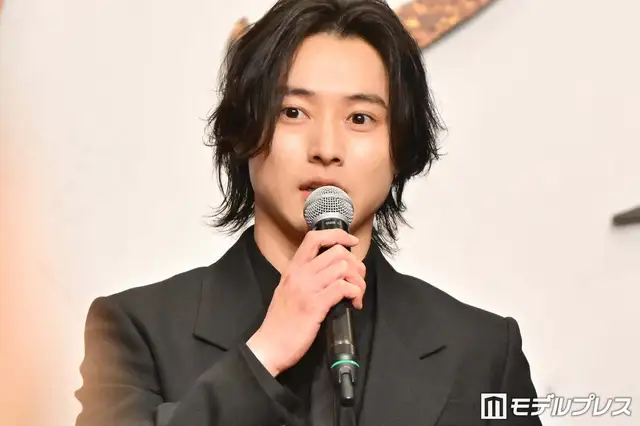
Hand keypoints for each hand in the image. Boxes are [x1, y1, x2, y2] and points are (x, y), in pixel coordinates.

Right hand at [246, 229, 365, 376]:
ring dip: (357, 281)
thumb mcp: (287, 289)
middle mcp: (299, 274)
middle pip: (337, 252)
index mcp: (293, 268)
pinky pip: (342, 288)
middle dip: (355, 265)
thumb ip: (304, 276)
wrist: (270, 345)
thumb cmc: (281, 321)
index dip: (338, 235)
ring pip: (343, 268)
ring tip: (356, 295)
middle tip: (357, 281)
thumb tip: (329, 269)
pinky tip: (353, 303)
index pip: (315, 238)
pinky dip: (354, 293)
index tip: (352, 242)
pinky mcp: (315, 306)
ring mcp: (307, 289)